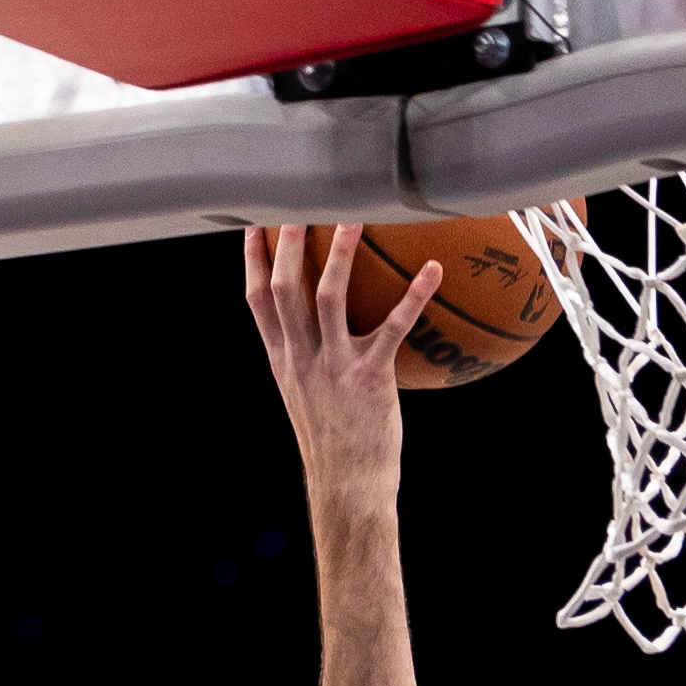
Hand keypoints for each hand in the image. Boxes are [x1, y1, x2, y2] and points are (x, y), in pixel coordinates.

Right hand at [243, 225, 443, 514]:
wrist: (348, 487)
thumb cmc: (337, 443)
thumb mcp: (308, 399)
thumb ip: (310, 360)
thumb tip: (324, 331)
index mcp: (283, 361)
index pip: (257, 302)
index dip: (252, 260)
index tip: (255, 223)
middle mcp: (301, 359)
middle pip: (286, 288)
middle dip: (289, 242)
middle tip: (301, 198)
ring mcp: (333, 368)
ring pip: (328, 297)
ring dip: (340, 253)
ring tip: (356, 215)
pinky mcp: (370, 380)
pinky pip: (393, 328)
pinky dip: (414, 297)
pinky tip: (433, 270)